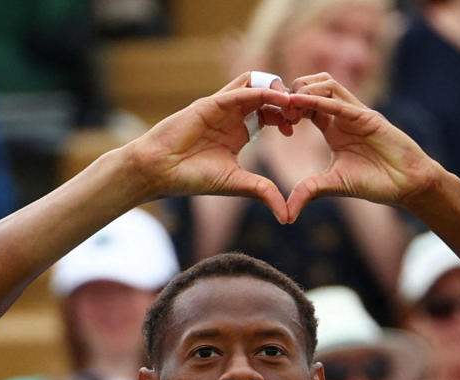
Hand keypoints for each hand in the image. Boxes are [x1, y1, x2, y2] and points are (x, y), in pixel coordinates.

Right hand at [127, 72, 295, 220]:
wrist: (159, 172)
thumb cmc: (192, 178)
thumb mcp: (237, 184)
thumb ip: (264, 192)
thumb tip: (288, 217)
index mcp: (240, 131)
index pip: (270, 113)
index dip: (286, 117)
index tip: (298, 129)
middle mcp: (232, 115)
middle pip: (267, 94)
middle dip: (286, 101)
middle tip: (300, 114)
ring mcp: (222, 107)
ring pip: (255, 83)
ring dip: (276, 90)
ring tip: (292, 105)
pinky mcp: (211, 103)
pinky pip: (242, 90)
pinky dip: (263, 92)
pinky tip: (280, 100)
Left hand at [281, 74, 445, 220]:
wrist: (406, 185)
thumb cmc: (374, 182)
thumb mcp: (332, 185)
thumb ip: (308, 192)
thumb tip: (285, 215)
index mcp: (331, 126)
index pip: (303, 104)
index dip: (286, 108)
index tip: (273, 121)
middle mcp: (342, 115)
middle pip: (311, 85)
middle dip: (290, 93)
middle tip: (276, 110)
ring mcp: (355, 113)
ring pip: (326, 83)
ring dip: (303, 90)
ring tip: (286, 106)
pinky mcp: (368, 117)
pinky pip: (340, 102)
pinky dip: (319, 100)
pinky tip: (301, 103)